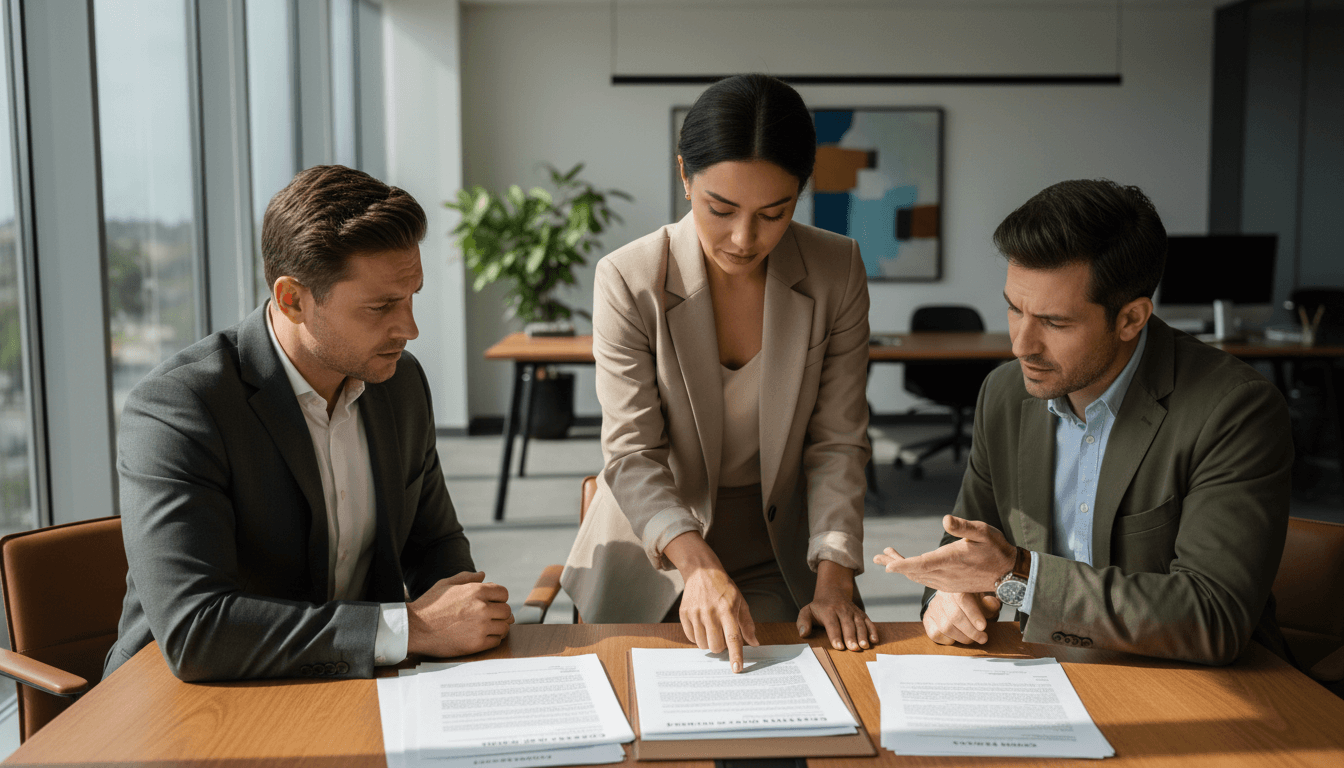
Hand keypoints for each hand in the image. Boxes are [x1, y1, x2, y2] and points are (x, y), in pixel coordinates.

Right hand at [406, 571, 512, 657]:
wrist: (415, 629)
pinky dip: (492, 639)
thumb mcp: (446, 584)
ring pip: (504, 627)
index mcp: (476, 591)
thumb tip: (483, 575)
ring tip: (486, 628)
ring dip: (497, 627)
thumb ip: (467, 578)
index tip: (491, 604)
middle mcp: (482, 607)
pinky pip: (497, 641)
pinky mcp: (477, 643)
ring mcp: (481, 626)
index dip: (498, 599)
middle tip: (488, 618)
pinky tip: (481, 637)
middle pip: (506, 611)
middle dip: (499, 614)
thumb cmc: (430, 605)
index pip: (503, 593)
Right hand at [679, 565, 759, 672]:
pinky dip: (698, 636)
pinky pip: (691, 638)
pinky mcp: (684, 614)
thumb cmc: (724, 588)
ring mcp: (695, 613)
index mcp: (727, 609)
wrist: (702, 571)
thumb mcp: (740, 602)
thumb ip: (747, 624)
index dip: (735, 655)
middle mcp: (710, 612)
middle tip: (722, 634)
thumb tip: (754, 643)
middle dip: (721, 647)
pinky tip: (702, 624)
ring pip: (702, 645)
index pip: (733, 638)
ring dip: (709, 642)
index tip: (737, 669)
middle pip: (716, 646)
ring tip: (712, 628)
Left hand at [798, 561, 876, 650]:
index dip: (836, 635)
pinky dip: (872, 630)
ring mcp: (853, 612)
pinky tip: (874, 640)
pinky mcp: (861, 614)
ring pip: (859, 623)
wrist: (833, 592)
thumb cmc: (819, 607)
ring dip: (863, 635)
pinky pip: (868, 621)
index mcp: (828, 611)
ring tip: (864, 646)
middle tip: (854, 649)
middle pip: (847, 624)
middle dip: (851, 637)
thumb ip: (803, 622)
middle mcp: (842, 610)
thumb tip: (803, 634)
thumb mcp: (806, 612)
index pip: (832, 624)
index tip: (839, 647)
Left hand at [872, 515, 1015, 592]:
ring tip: (886, 558)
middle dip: (894, 564)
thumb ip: (964, 527)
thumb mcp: (983, 532)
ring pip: (918, 577)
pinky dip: (913, 573)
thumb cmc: (996, 548)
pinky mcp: (949, 586)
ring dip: (902, 568)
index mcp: (950, 560)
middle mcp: (946, 574)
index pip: (921, 564)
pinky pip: (926, 581)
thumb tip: (945, 519)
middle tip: (877, 556)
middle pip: (914, 571)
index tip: (886, 565)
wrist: (1009, 573)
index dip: (902, 565)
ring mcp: (947, 582)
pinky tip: (907, 568)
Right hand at [923, 591, 1001, 645]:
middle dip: (971, 631)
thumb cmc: (971, 599)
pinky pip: (935, 634)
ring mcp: (933, 608)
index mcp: (957, 587)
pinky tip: (956, 637)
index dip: (973, 614)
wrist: (952, 598)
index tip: (983, 627)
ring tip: (973, 639)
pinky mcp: (927, 618)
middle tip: (983, 638)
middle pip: (954, 617)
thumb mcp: (983, 598)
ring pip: (945, 627)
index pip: (962, 599)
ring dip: (962, 637)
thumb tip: (992, 604)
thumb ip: (989, 602)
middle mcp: (942, 596)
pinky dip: (948, 640)